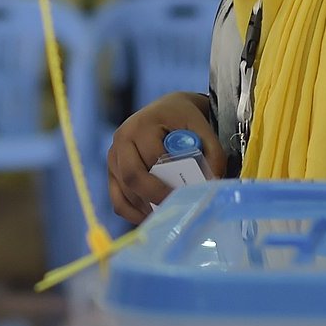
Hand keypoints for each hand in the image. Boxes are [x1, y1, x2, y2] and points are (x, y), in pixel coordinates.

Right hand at [107, 92, 225, 224]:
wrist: (168, 109)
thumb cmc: (183, 119)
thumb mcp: (201, 127)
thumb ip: (213, 152)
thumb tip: (213, 182)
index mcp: (143, 124)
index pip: (152, 157)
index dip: (169, 179)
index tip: (187, 196)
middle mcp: (122, 138)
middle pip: (132, 176)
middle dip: (155, 197)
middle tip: (176, 208)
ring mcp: (113, 156)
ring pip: (124, 192)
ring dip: (146, 208)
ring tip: (170, 213)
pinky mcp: (112, 172)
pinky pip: (118, 201)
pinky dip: (134, 214)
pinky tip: (154, 216)